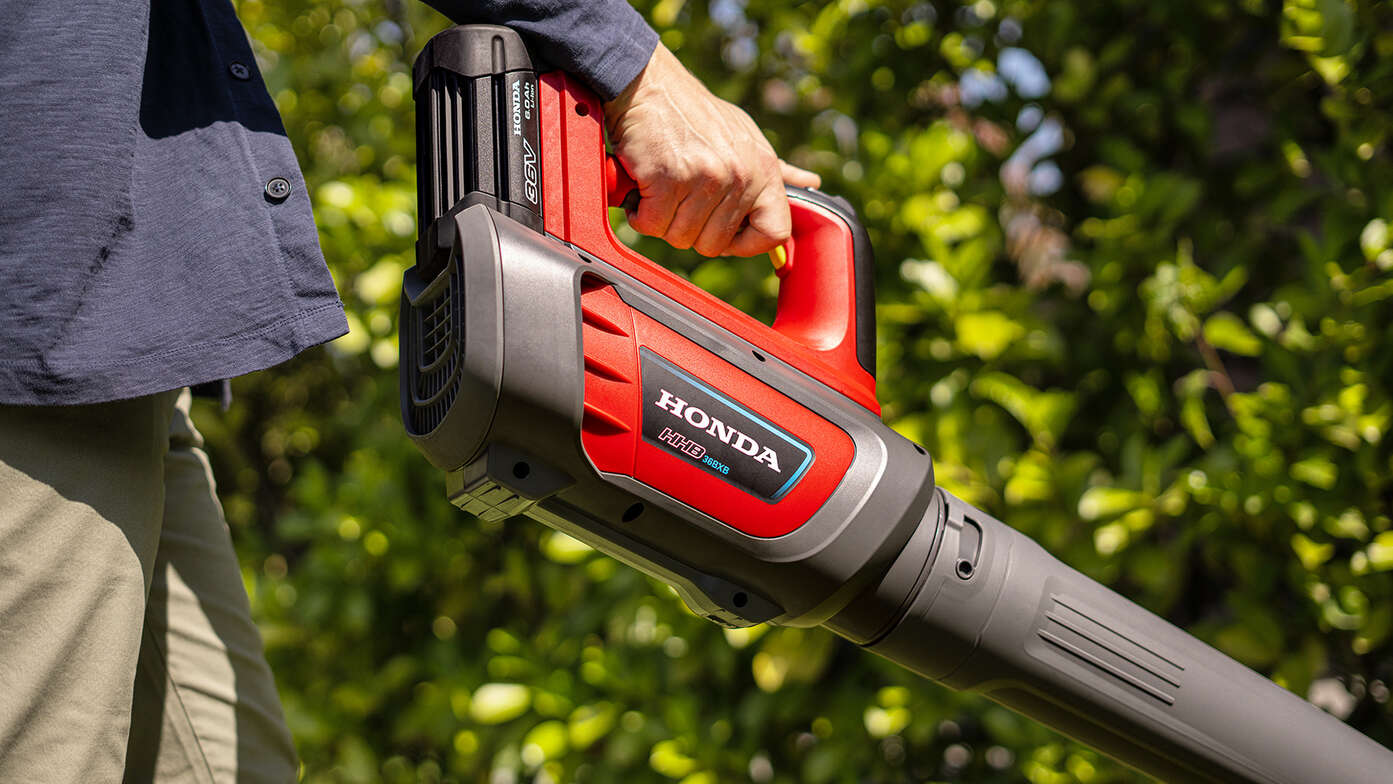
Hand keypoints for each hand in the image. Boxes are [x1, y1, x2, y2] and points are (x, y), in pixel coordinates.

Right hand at [602, 43, 819, 257]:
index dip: (747, 244)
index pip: (775, 232)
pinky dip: (639, 212)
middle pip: (714, 244)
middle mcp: (740, 175)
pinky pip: (651, 224)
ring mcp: (705, 178)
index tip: (725, 234)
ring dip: (662, 219)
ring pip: (680, 237)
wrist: (648, 84)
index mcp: (764, 169)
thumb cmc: (693, 113)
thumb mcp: (745, 135)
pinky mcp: (668, 179)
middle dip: (690, 229)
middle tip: (679, 198)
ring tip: (661, 186)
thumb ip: (775, 167)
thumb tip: (809, 181)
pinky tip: (643, 187)